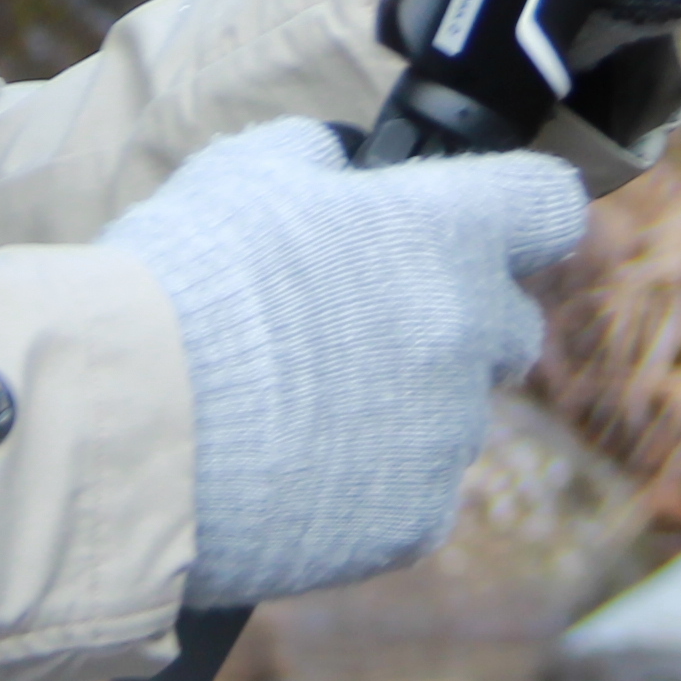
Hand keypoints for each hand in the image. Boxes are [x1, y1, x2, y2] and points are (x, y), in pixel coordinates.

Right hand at [98, 119, 587, 608]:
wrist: (130, 426)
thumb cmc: (183, 280)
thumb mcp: (244, 169)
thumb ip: (318, 157)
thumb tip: (338, 168)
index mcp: (444, 231)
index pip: (550, 205)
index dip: (518, 213)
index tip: (486, 224)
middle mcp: (468, 333)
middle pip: (512, 326)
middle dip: (458, 321)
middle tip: (367, 324)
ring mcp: (447, 436)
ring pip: (455, 416)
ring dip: (405, 406)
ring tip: (300, 407)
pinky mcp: (413, 524)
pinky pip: (415, 494)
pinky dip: (370, 482)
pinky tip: (293, 468)